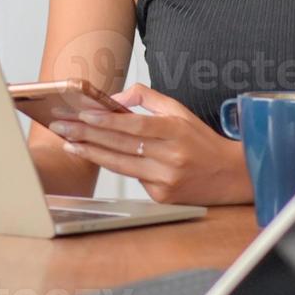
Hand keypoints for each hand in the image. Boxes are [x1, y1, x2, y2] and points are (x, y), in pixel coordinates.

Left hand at [49, 83, 253, 205]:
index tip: (82, 114)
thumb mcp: (181, 111)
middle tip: (62, 126)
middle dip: (86, 135)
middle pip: (121, 145)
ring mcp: (166, 180)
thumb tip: (116, 98)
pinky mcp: (162, 197)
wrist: (233, 177)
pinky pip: (133, 178)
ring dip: (91, 153)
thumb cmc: (202, 141)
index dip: (106, 121)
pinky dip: (116, 166)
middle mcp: (171, 158)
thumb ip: (148, 98)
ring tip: (69, 142)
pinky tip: (98, 155)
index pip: (135, 125)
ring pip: (120, 165)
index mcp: (176, 131)